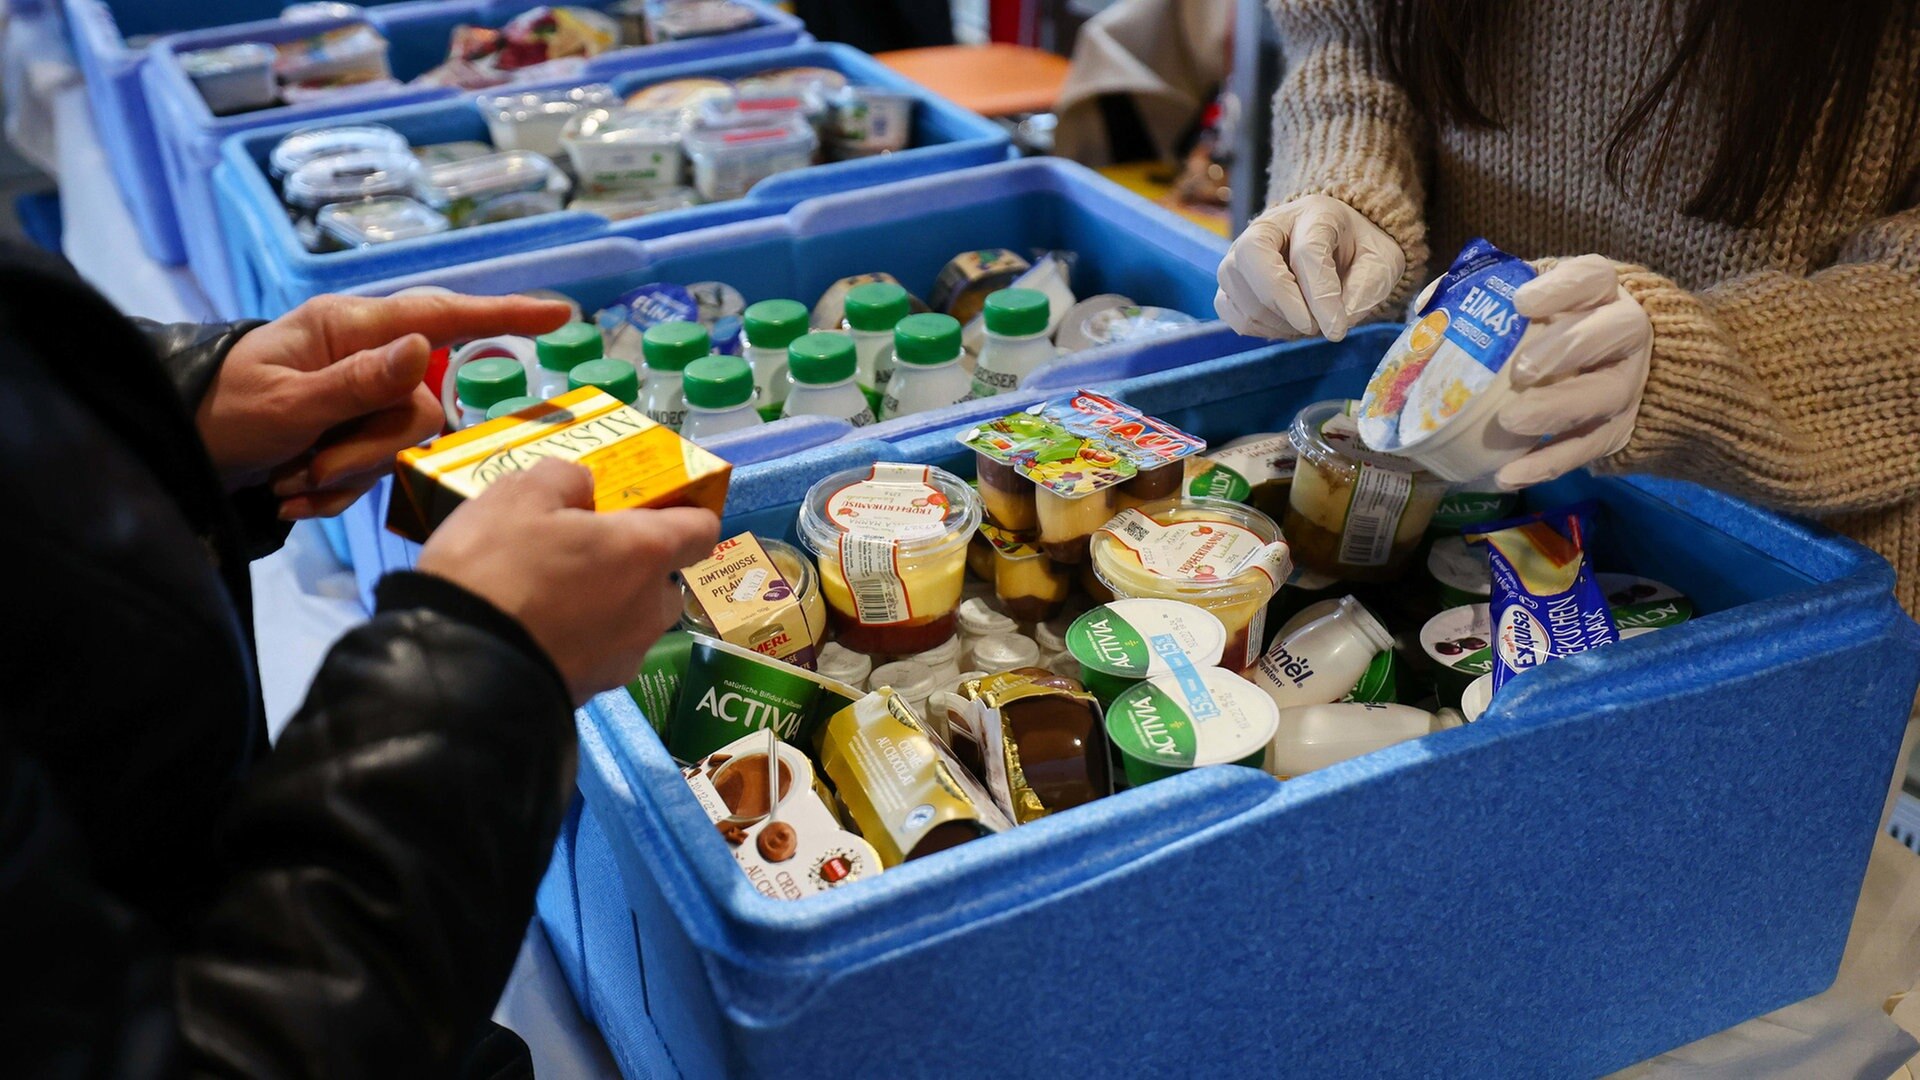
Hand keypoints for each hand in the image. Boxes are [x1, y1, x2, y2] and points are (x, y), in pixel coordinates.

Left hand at [198, 292, 570, 517]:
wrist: (181, 451)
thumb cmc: (221, 414)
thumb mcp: (285, 403)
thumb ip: (358, 382)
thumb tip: (424, 347)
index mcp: (347, 329)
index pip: (440, 315)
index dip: (503, 316)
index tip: (559, 316)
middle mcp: (365, 358)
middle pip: (420, 406)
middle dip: (369, 450)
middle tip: (310, 471)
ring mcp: (363, 400)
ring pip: (400, 445)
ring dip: (347, 475)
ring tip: (290, 483)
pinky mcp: (356, 438)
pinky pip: (375, 471)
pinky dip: (336, 492)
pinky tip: (292, 494)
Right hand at [415, 459, 720, 703]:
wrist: (460, 672)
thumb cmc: (496, 570)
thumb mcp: (517, 496)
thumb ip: (563, 479)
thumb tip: (583, 489)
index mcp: (646, 553)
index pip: (701, 529)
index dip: (682, 515)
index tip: (648, 509)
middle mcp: (650, 608)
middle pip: (663, 580)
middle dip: (633, 566)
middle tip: (580, 552)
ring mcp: (626, 657)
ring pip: (632, 620)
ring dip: (606, 605)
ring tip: (549, 595)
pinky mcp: (595, 692)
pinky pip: (599, 654)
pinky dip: (580, 640)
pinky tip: (536, 631)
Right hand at [1215, 194, 1404, 341]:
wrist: (1338, 246)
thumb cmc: (1359, 252)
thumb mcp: (1382, 262)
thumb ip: (1367, 288)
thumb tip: (1336, 322)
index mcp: (1315, 214)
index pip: (1307, 251)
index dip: (1320, 295)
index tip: (1336, 329)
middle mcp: (1269, 225)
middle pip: (1252, 254)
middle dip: (1280, 301)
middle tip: (1310, 327)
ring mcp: (1241, 251)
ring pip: (1238, 287)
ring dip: (1274, 319)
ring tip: (1308, 323)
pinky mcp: (1230, 280)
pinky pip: (1229, 309)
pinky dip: (1258, 326)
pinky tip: (1286, 325)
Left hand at [1493, 255, 1652, 489]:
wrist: (1615, 365)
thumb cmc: (1557, 324)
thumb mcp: (1531, 298)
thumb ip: (1485, 296)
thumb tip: (1427, 305)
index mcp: (1602, 291)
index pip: (1593, 277)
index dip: (1562, 288)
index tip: (1522, 302)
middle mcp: (1626, 333)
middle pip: (1613, 333)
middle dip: (1565, 349)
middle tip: (1521, 370)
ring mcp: (1626, 383)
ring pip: (1604, 395)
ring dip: (1557, 410)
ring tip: (1510, 422)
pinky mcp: (1618, 429)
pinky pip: (1587, 449)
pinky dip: (1547, 463)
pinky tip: (1508, 474)